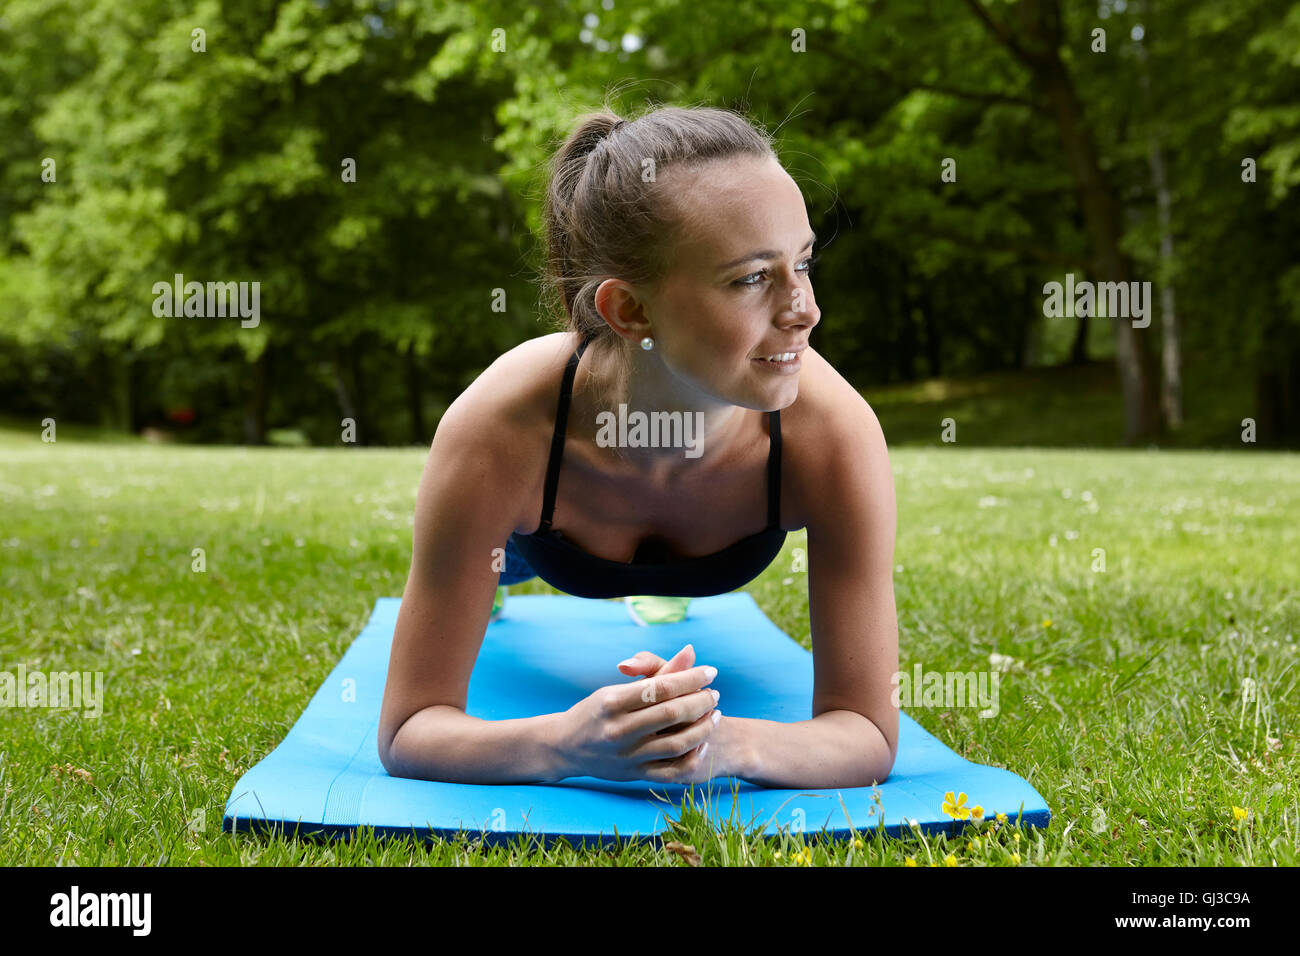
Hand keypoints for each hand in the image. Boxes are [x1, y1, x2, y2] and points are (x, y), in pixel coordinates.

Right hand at [554, 646, 719, 782]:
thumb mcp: (618, 688)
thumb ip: (656, 672)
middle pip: (672, 713)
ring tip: (715, 714)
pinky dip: (693, 757)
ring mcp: (627, 756)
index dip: (692, 678)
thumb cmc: (597, 711)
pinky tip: (702, 742)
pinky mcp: (634, 775)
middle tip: (714, 693)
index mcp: (612, 701)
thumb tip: (691, 651)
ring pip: (677, 744)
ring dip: (704, 727)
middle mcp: (619, 729)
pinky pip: (673, 771)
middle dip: (701, 700)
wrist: (565, 746)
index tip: (711, 672)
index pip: (662, 687)